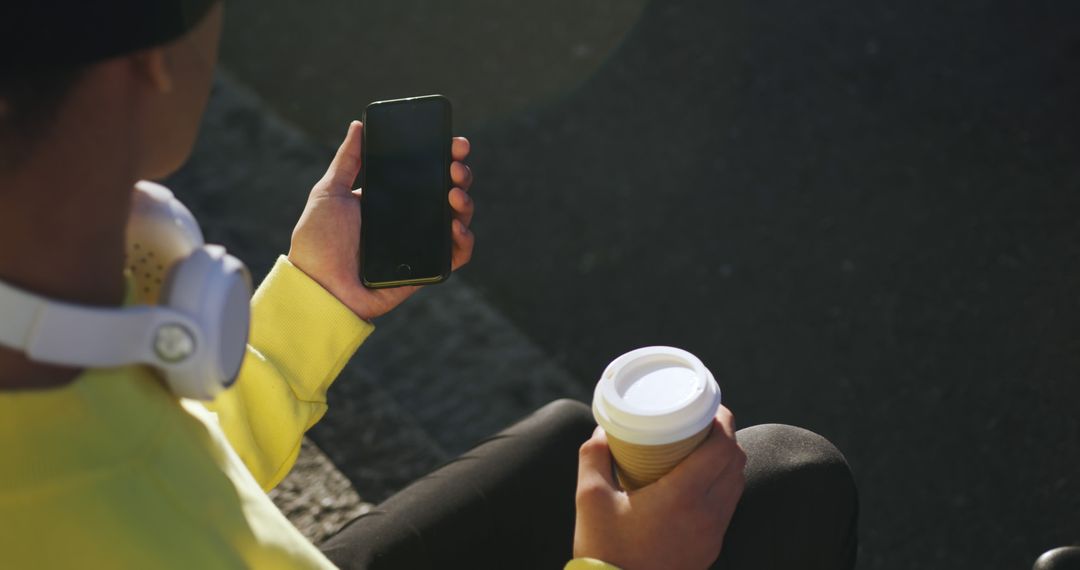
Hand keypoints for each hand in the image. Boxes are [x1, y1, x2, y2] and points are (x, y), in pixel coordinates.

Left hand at [287, 120, 475, 320]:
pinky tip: (456, 228)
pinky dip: (465, 240)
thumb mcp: (329, 192)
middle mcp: (411, 218)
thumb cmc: (318, 242)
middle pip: (449, 191)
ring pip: (458, 218)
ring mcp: (422, 243)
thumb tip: (358, 126)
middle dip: (460, 173)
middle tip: (455, 165)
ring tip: (455, 193)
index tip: (454, 142)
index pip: (426, 172)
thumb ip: (347, 160)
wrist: (319, 286)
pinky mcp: (428, 269)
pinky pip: (457, 254)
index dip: (445, 156)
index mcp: (391, 198)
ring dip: (465, 202)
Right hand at [573, 406, 746, 569]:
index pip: (723, 448)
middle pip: (735, 462)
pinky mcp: (710, 548)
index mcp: (682, 497)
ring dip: (726, 461)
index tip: (710, 407)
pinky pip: (728, 506)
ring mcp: (712, 535)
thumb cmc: (603, 550)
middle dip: (725, 436)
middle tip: (704, 422)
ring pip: (736, 485)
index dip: (723, 421)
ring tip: (702, 448)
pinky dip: (722, 485)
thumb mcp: (590, 497)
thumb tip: (603, 432)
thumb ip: (594, 456)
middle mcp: (706, 515)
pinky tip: (699, 480)